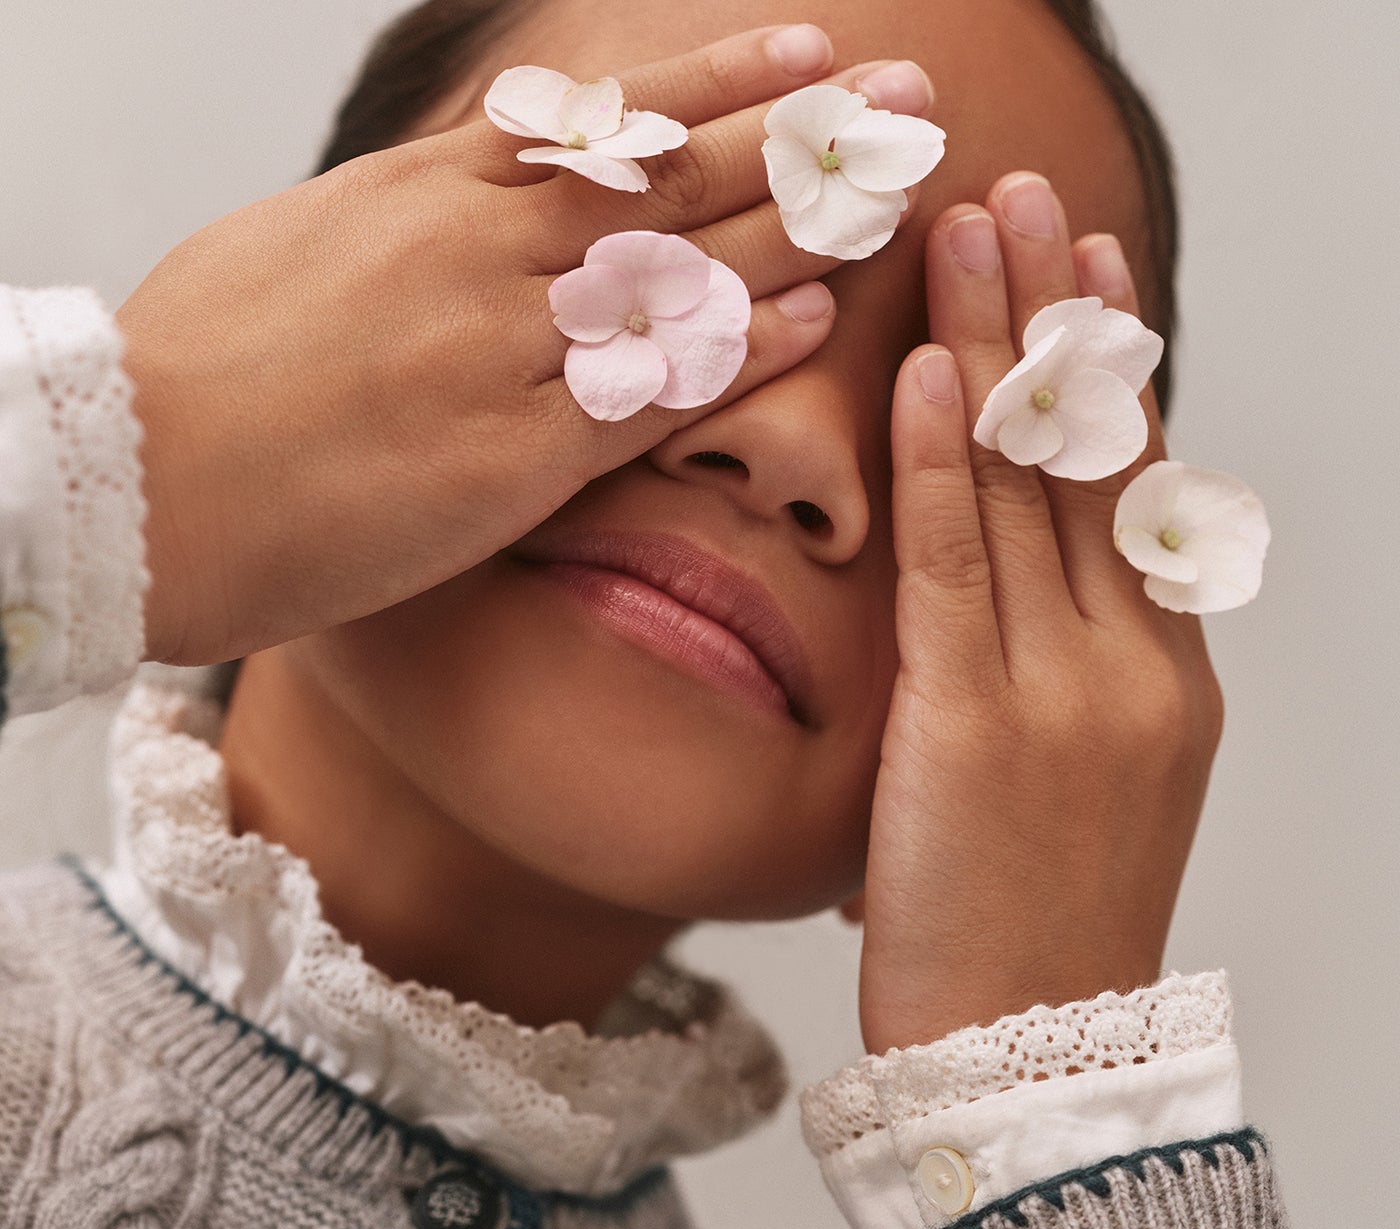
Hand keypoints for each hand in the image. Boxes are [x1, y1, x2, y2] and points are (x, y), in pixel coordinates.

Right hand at [117, 27, 932, 667]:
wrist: (141, 485)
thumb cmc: (196, 376)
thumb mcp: (296, 249)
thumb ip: (402, 221)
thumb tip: (455, 194)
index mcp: (426, 195)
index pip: (604, 124)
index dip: (716, 87)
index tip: (807, 54)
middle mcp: (479, 254)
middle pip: (672, 180)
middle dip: (802, 139)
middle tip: (910, 102)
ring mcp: (501, 350)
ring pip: (682, 275)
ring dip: (800, 230)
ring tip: (900, 198)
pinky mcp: (511, 458)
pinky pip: (648, 396)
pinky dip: (732, 353)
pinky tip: (810, 319)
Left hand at [853, 174, 1222, 1054]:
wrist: (1031, 1064)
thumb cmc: (1039, 934)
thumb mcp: (1083, 794)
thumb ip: (1062, 684)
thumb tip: (1009, 604)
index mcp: (1167, 679)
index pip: (1137, 490)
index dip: (1110, 372)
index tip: (1086, 275)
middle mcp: (1135, 666)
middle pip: (1094, 458)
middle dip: (1057, 317)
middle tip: (1025, 199)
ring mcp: (1067, 692)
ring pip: (1032, 489)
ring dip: (995, 346)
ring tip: (966, 232)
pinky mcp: (979, 727)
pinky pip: (958, 566)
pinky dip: (941, 461)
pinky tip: (922, 370)